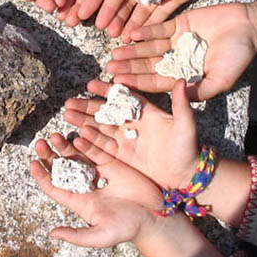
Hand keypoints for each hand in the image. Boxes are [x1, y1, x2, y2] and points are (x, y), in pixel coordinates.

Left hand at [30, 133, 162, 247]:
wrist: (153, 218)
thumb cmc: (126, 229)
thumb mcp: (100, 235)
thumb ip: (76, 235)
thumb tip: (52, 234)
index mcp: (79, 201)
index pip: (55, 187)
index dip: (43, 176)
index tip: (33, 163)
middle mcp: (86, 185)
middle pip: (62, 168)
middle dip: (50, 156)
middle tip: (40, 143)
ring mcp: (99, 173)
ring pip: (77, 156)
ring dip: (65, 146)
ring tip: (55, 136)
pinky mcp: (113, 164)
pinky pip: (97, 150)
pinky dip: (87, 143)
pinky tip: (78, 136)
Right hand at [65, 80, 198, 190]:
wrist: (186, 177)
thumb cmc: (189, 149)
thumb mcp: (186, 126)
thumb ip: (181, 104)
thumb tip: (182, 79)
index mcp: (145, 112)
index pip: (122, 97)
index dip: (106, 91)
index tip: (90, 84)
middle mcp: (132, 124)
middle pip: (105, 112)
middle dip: (87, 107)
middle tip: (69, 102)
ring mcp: (125, 140)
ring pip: (100, 128)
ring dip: (83, 122)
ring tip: (67, 115)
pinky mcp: (121, 156)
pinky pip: (103, 147)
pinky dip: (90, 142)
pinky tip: (77, 136)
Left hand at [107, 2, 256, 100]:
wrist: (250, 27)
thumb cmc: (238, 57)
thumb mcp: (221, 79)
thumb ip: (200, 90)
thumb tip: (179, 97)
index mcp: (184, 76)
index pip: (157, 81)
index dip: (138, 83)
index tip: (121, 84)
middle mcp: (176, 60)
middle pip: (148, 65)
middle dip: (130, 67)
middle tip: (110, 68)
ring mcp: (176, 42)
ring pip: (149, 47)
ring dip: (133, 50)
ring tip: (116, 52)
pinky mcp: (178, 24)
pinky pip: (158, 29)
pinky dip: (145, 31)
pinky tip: (131, 35)